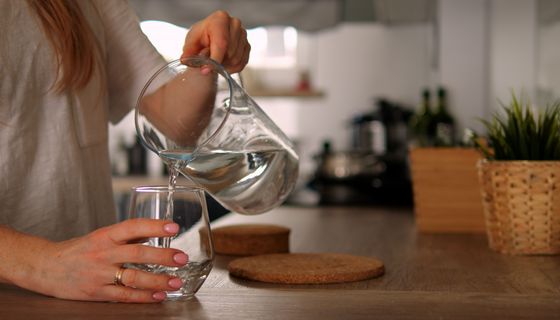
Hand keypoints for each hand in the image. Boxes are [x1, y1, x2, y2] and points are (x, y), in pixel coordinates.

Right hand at [31, 219, 187, 302]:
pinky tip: (158, 296)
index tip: (174, 228)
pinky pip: (124, 296)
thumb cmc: (78, 250)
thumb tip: (155, 233)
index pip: (132, 227)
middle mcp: (103, 253)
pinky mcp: (96, 293)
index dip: (154, 226)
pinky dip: (143, 297)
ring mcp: (99, 274)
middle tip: (182, 258)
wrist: (45, 267)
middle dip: (163, 256)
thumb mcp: (100, 237)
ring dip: (158, 280)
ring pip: (133, 277)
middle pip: (137, 253)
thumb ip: (126, 237)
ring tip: (176, 281)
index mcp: (105, 235)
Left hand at [181, 10, 250, 73]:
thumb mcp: (191, 41)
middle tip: (207, 61)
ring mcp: (243, 35)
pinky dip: (231, 68)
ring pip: (236, 60)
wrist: (210, 36)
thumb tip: (186, 60)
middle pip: (230, 53)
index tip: (205, 70)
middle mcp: (235, 24)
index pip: (222, 43)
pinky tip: (223, 63)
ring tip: (215, 60)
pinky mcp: (247, 46)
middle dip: (218, 62)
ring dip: (224, 65)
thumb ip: (189, 51)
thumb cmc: (201, 36)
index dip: (214, 60)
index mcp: (220, 19)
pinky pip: (241, 64)